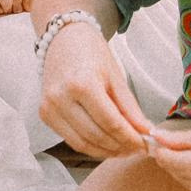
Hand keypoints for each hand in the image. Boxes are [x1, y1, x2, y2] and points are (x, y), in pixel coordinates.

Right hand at [38, 22, 151, 157]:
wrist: (62, 39)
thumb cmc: (91, 53)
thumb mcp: (115, 76)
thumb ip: (130, 108)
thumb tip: (146, 133)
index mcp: (82, 84)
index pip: (111, 122)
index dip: (130, 138)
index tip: (145, 146)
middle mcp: (61, 97)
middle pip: (96, 136)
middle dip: (120, 147)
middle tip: (137, 149)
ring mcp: (49, 107)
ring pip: (82, 143)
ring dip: (105, 151)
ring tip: (123, 149)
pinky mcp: (44, 114)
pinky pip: (70, 139)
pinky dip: (89, 145)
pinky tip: (105, 144)